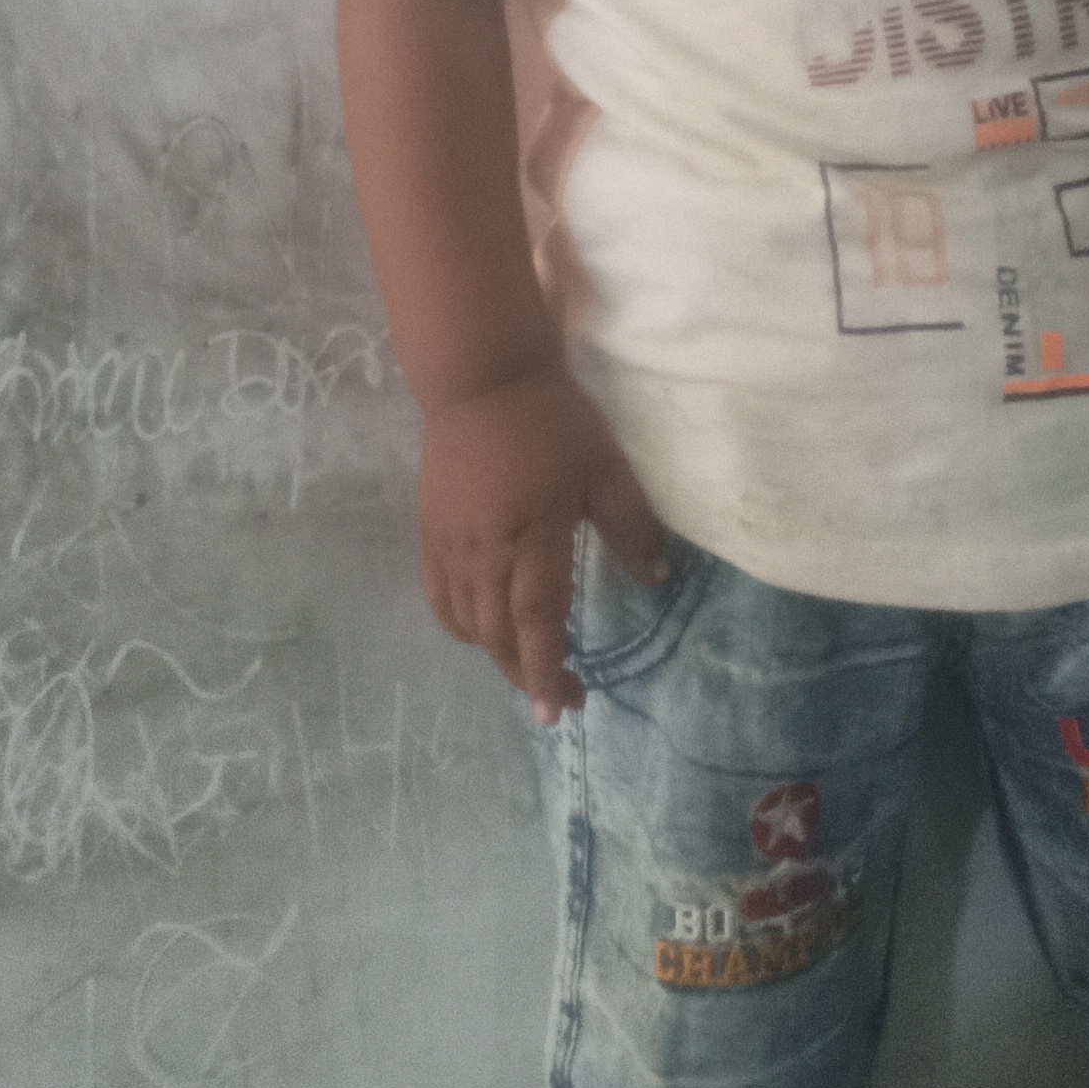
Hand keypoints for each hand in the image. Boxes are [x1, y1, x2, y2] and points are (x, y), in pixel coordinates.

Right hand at [417, 367, 667, 719]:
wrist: (482, 377)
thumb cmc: (551, 420)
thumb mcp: (604, 467)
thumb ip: (630, 525)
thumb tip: (657, 578)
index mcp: (532, 539)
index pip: (537, 624)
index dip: (547, 672)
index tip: (562, 710)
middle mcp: (486, 553)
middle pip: (499, 636)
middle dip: (527, 675)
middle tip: (560, 696)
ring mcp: (451, 545)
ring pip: (467, 624)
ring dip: (496, 655)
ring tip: (526, 665)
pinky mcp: (431, 532)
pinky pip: (439, 597)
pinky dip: (460, 626)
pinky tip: (480, 628)